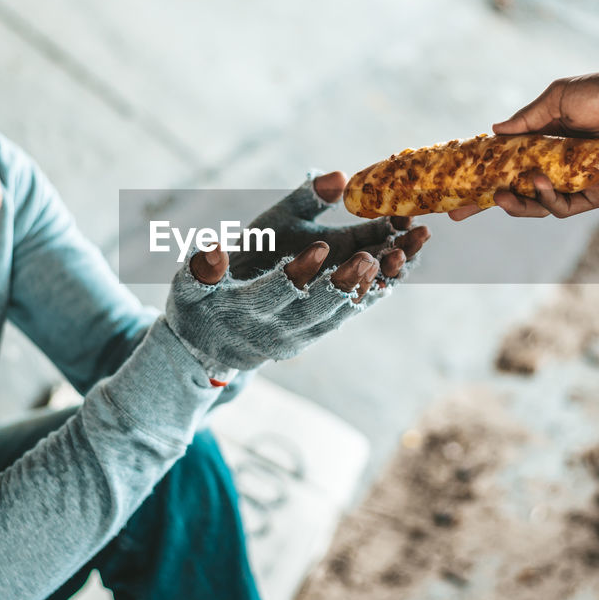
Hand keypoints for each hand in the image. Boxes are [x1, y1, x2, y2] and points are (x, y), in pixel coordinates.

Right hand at [165, 175, 428, 370]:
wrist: (208, 351)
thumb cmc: (198, 305)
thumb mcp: (191, 282)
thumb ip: (202, 268)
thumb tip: (212, 252)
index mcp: (245, 311)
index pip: (275, 295)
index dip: (296, 274)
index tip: (319, 248)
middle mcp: (279, 330)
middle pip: (320, 308)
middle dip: (348, 282)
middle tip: (375, 254)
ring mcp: (304, 334)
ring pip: (346, 309)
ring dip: (378, 281)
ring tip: (407, 249)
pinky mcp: (320, 330)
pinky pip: (354, 308)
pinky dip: (379, 285)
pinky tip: (406, 258)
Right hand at [448, 68, 598, 219]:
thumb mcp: (559, 98)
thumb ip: (527, 119)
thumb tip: (494, 131)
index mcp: (546, 140)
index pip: (508, 162)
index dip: (483, 175)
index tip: (456, 186)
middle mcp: (558, 164)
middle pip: (516, 191)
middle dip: (487, 203)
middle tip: (460, 212)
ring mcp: (575, 182)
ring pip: (536, 204)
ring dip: (517, 203)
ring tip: (504, 194)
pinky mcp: (595, 196)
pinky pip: (563, 207)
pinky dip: (548, 199)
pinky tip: (539, 182)